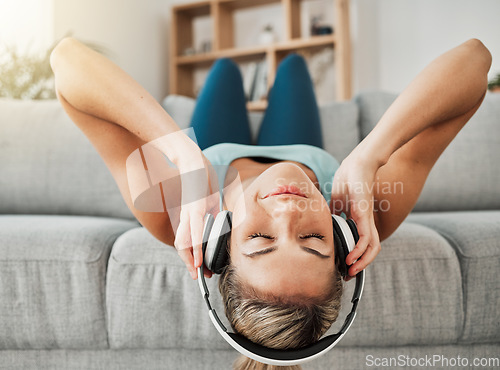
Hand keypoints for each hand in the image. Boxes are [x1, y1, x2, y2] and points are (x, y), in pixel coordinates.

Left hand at [173, 148, 218, 279]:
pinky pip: (194, 231)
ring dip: (193, 258)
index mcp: (191, 213)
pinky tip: (197, 258)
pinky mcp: (192, 207)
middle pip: (185, 244)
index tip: (203, 265)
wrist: (188, 155)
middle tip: (199, 276)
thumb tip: (216, 218)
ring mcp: (188, 212)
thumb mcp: (207, 191)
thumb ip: (210, 206)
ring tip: (197, 272)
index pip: (191, 238)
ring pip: (187, 241)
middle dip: (193, 261)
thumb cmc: (198, 170)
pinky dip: (196, 247)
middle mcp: (187, 215)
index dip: (196, 253)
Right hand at [330, 154, 380, 279]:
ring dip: (362, 262)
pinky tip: (351, 257)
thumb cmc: (350, 177)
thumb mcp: (337, 199)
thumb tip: (323, 221)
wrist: (360, 162)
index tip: (343, 265)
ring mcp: (367, 218)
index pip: (360, 243)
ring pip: (371, 247)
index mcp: (359, 219)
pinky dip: (360, 250)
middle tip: (349, 275)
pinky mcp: (365, 213)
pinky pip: (365, 237)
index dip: (354, 256)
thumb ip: (334, 212)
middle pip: (369, 250)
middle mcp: (366, 222)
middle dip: (360, 266)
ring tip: (351, 271)